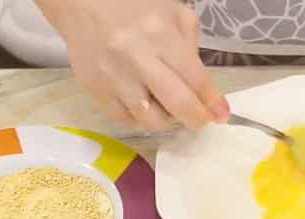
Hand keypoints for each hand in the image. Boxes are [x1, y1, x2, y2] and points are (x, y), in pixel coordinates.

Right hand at [36, 0, 228, 130]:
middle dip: (195, 119)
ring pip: (150, 119)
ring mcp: (114, 77)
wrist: (82, 4)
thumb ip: (191, 46)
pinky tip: (144, 104)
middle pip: (176, 104)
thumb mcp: (173, 14)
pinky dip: (140, 117)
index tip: (221, 115)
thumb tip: (202, 87)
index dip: (212, 101)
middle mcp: (137, 58)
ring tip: (169, 108)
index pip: (195, 78)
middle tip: (200, 120)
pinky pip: (125, 119)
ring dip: (167, 120)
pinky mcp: (95, 90)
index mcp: (160, 35)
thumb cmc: (134, 7)